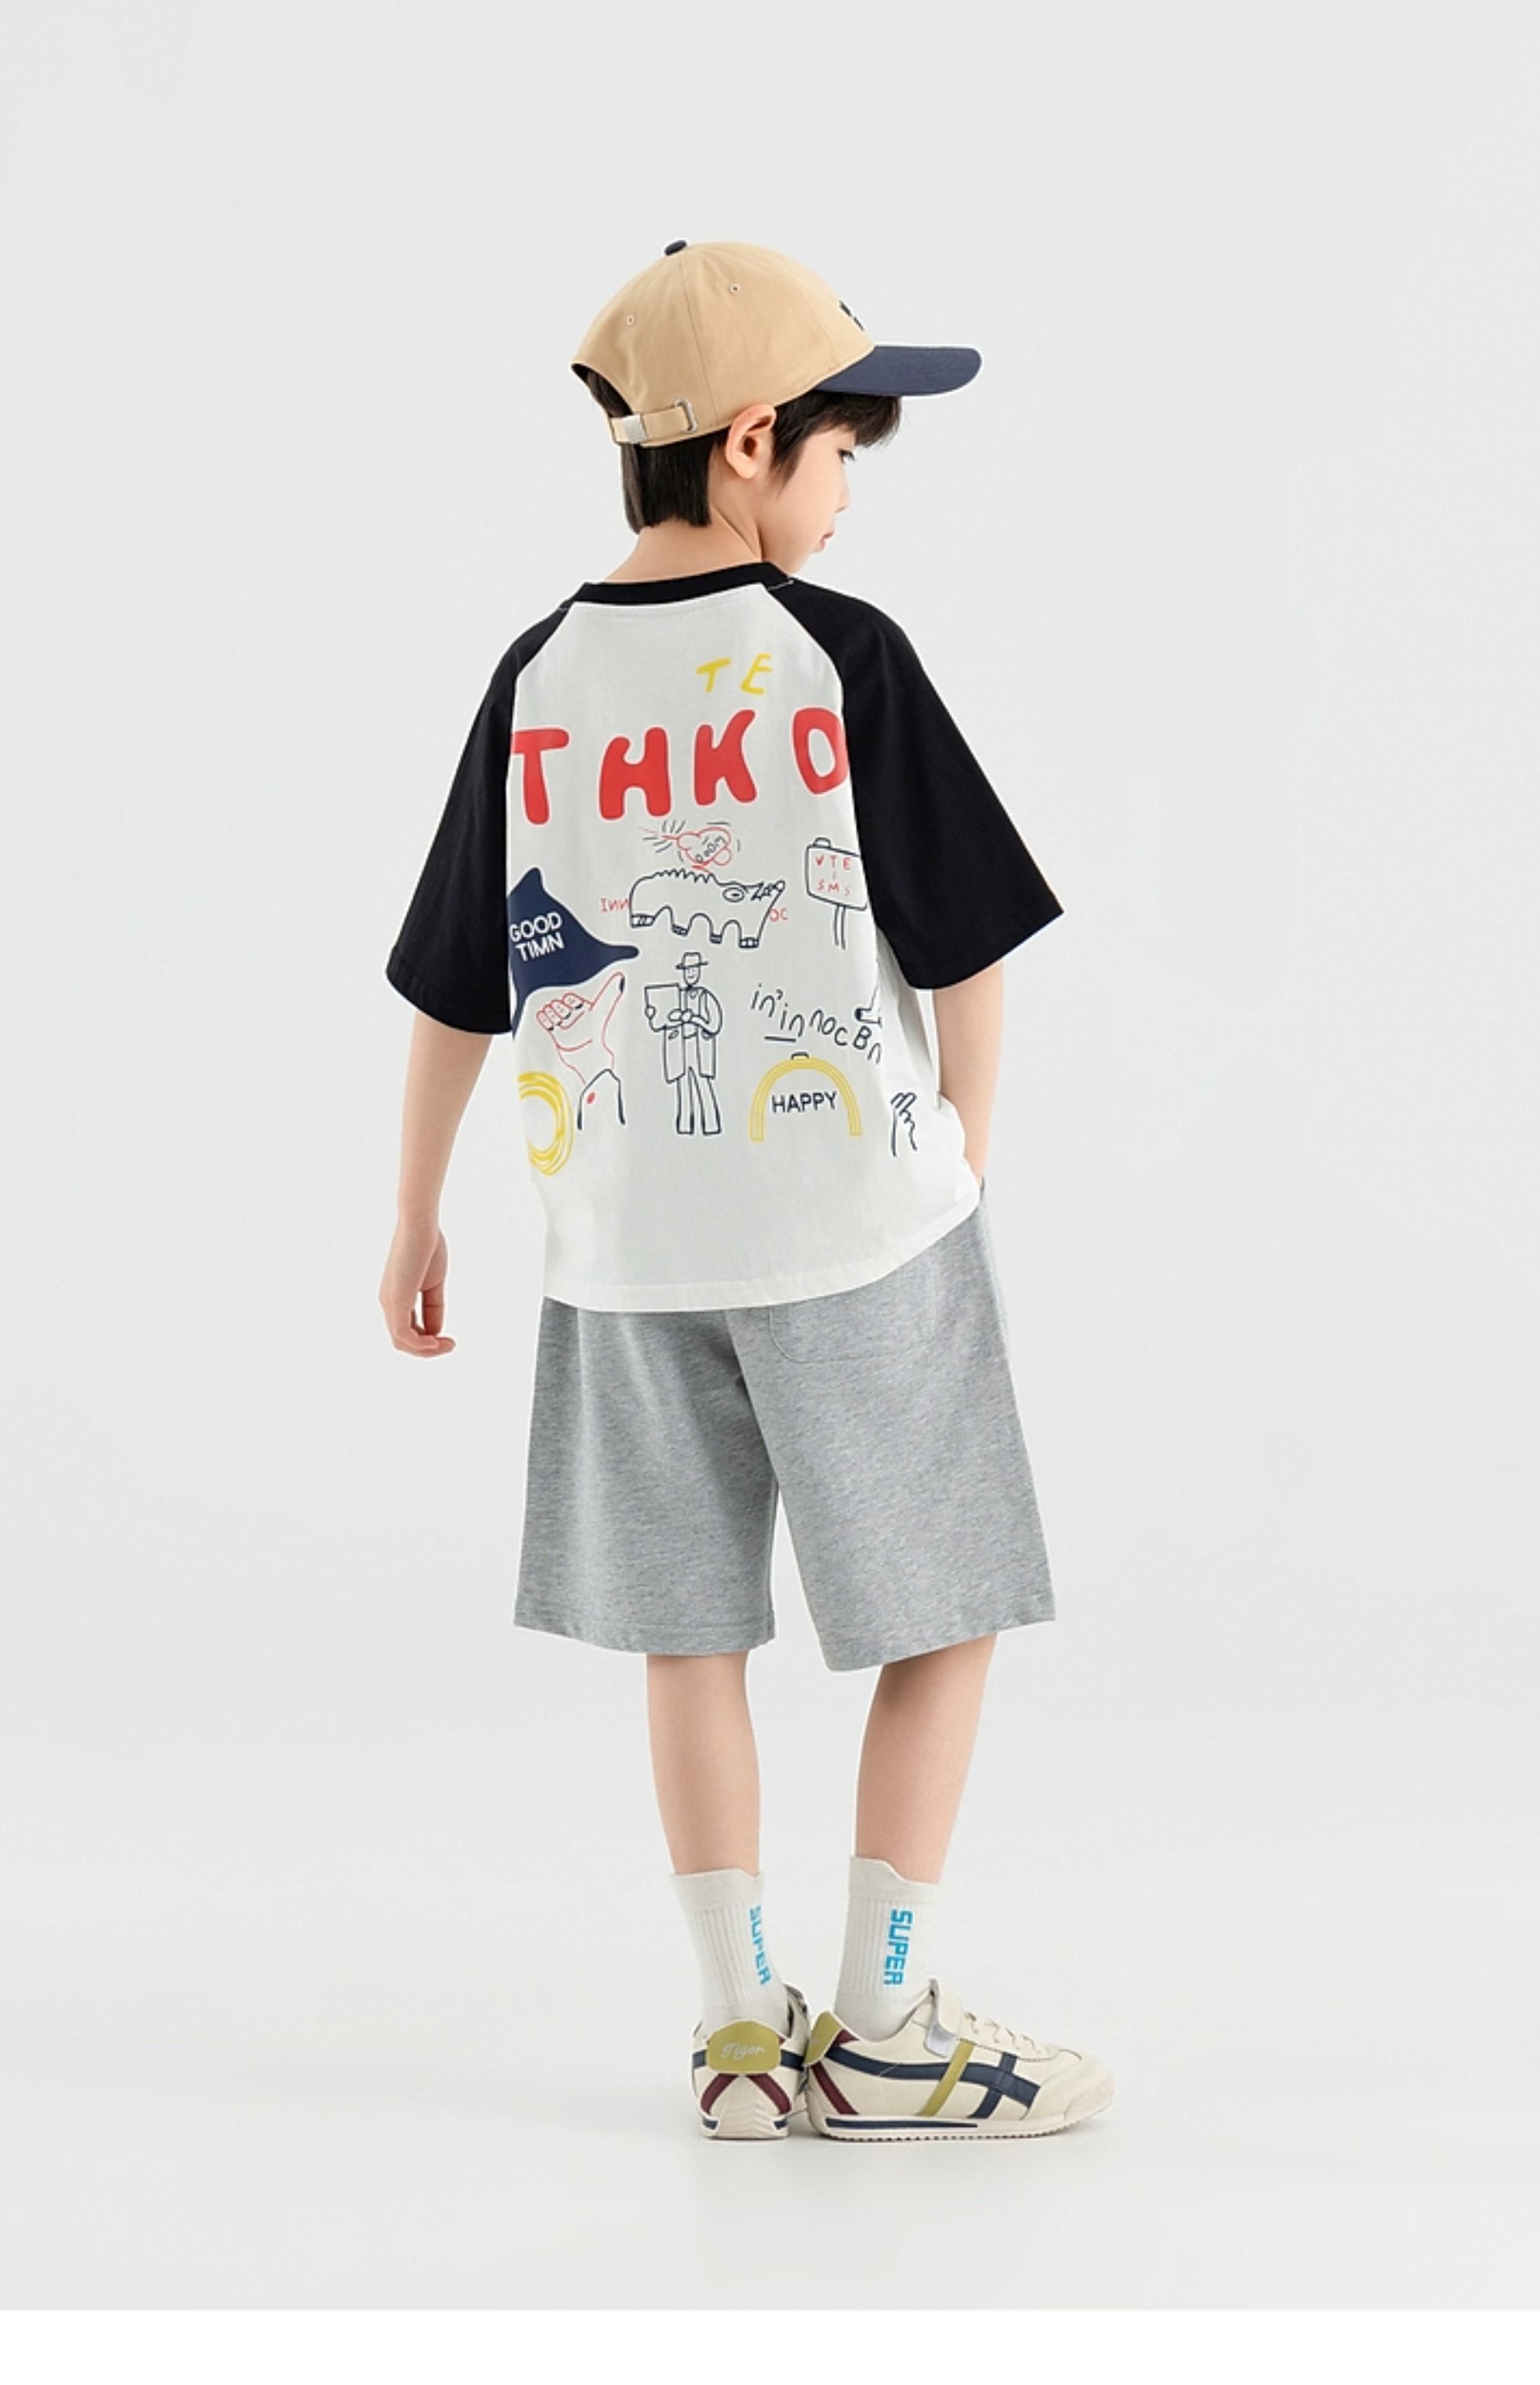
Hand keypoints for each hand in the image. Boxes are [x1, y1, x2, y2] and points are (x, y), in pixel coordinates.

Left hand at [379, 1215, 455, 1355]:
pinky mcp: (395, 1299)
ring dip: (426, 1350)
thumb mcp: (433, 1284)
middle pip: (401, 1342)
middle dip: (427, 1350)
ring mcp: (389, 1301)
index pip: (407, 1332)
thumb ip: (432, 1308)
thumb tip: (436, 1333)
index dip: (428, 1342)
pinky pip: (403, 1334)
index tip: (451, 1340)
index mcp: (395, 1298)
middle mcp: (387, 1302)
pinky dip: (421, 1344)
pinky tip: (437, 1341)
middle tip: (452, 1345)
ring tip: (449, 1345)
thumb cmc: (427, 1245)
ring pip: (401, 1342)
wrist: (421, 1223)